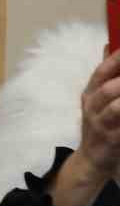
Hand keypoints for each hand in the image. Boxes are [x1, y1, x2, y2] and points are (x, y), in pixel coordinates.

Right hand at [76, 49, 119, 178]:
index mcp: (90, 93)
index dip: (115, 60)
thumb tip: (109, 45)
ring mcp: (100, 125)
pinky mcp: (111, 141)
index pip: (101, 72)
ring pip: (115, 109)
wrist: (92, 159)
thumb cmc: (100, 123)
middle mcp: (92, 107)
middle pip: (107, 89)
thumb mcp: (98, 98)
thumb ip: (106, 73)